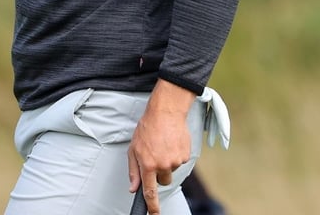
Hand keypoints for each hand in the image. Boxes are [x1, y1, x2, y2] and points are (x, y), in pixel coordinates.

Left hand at [128, 80, 194, 214]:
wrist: (165, 113)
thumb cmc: (147, 129)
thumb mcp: (133, 149)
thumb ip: (133, 170)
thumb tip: (133, 188)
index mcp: (148, 164)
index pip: (150, 191)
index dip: (152, 206)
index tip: (154, 214)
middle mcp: (163, 165)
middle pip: (163, 182)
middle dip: (159, 174)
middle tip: (155, 156)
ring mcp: (176, 161)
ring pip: (171, 171)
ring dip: (167, 163)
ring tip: (162, 146)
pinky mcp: (185, 156)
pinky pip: (180, 162)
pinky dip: (175, 155)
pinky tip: (170, 143)